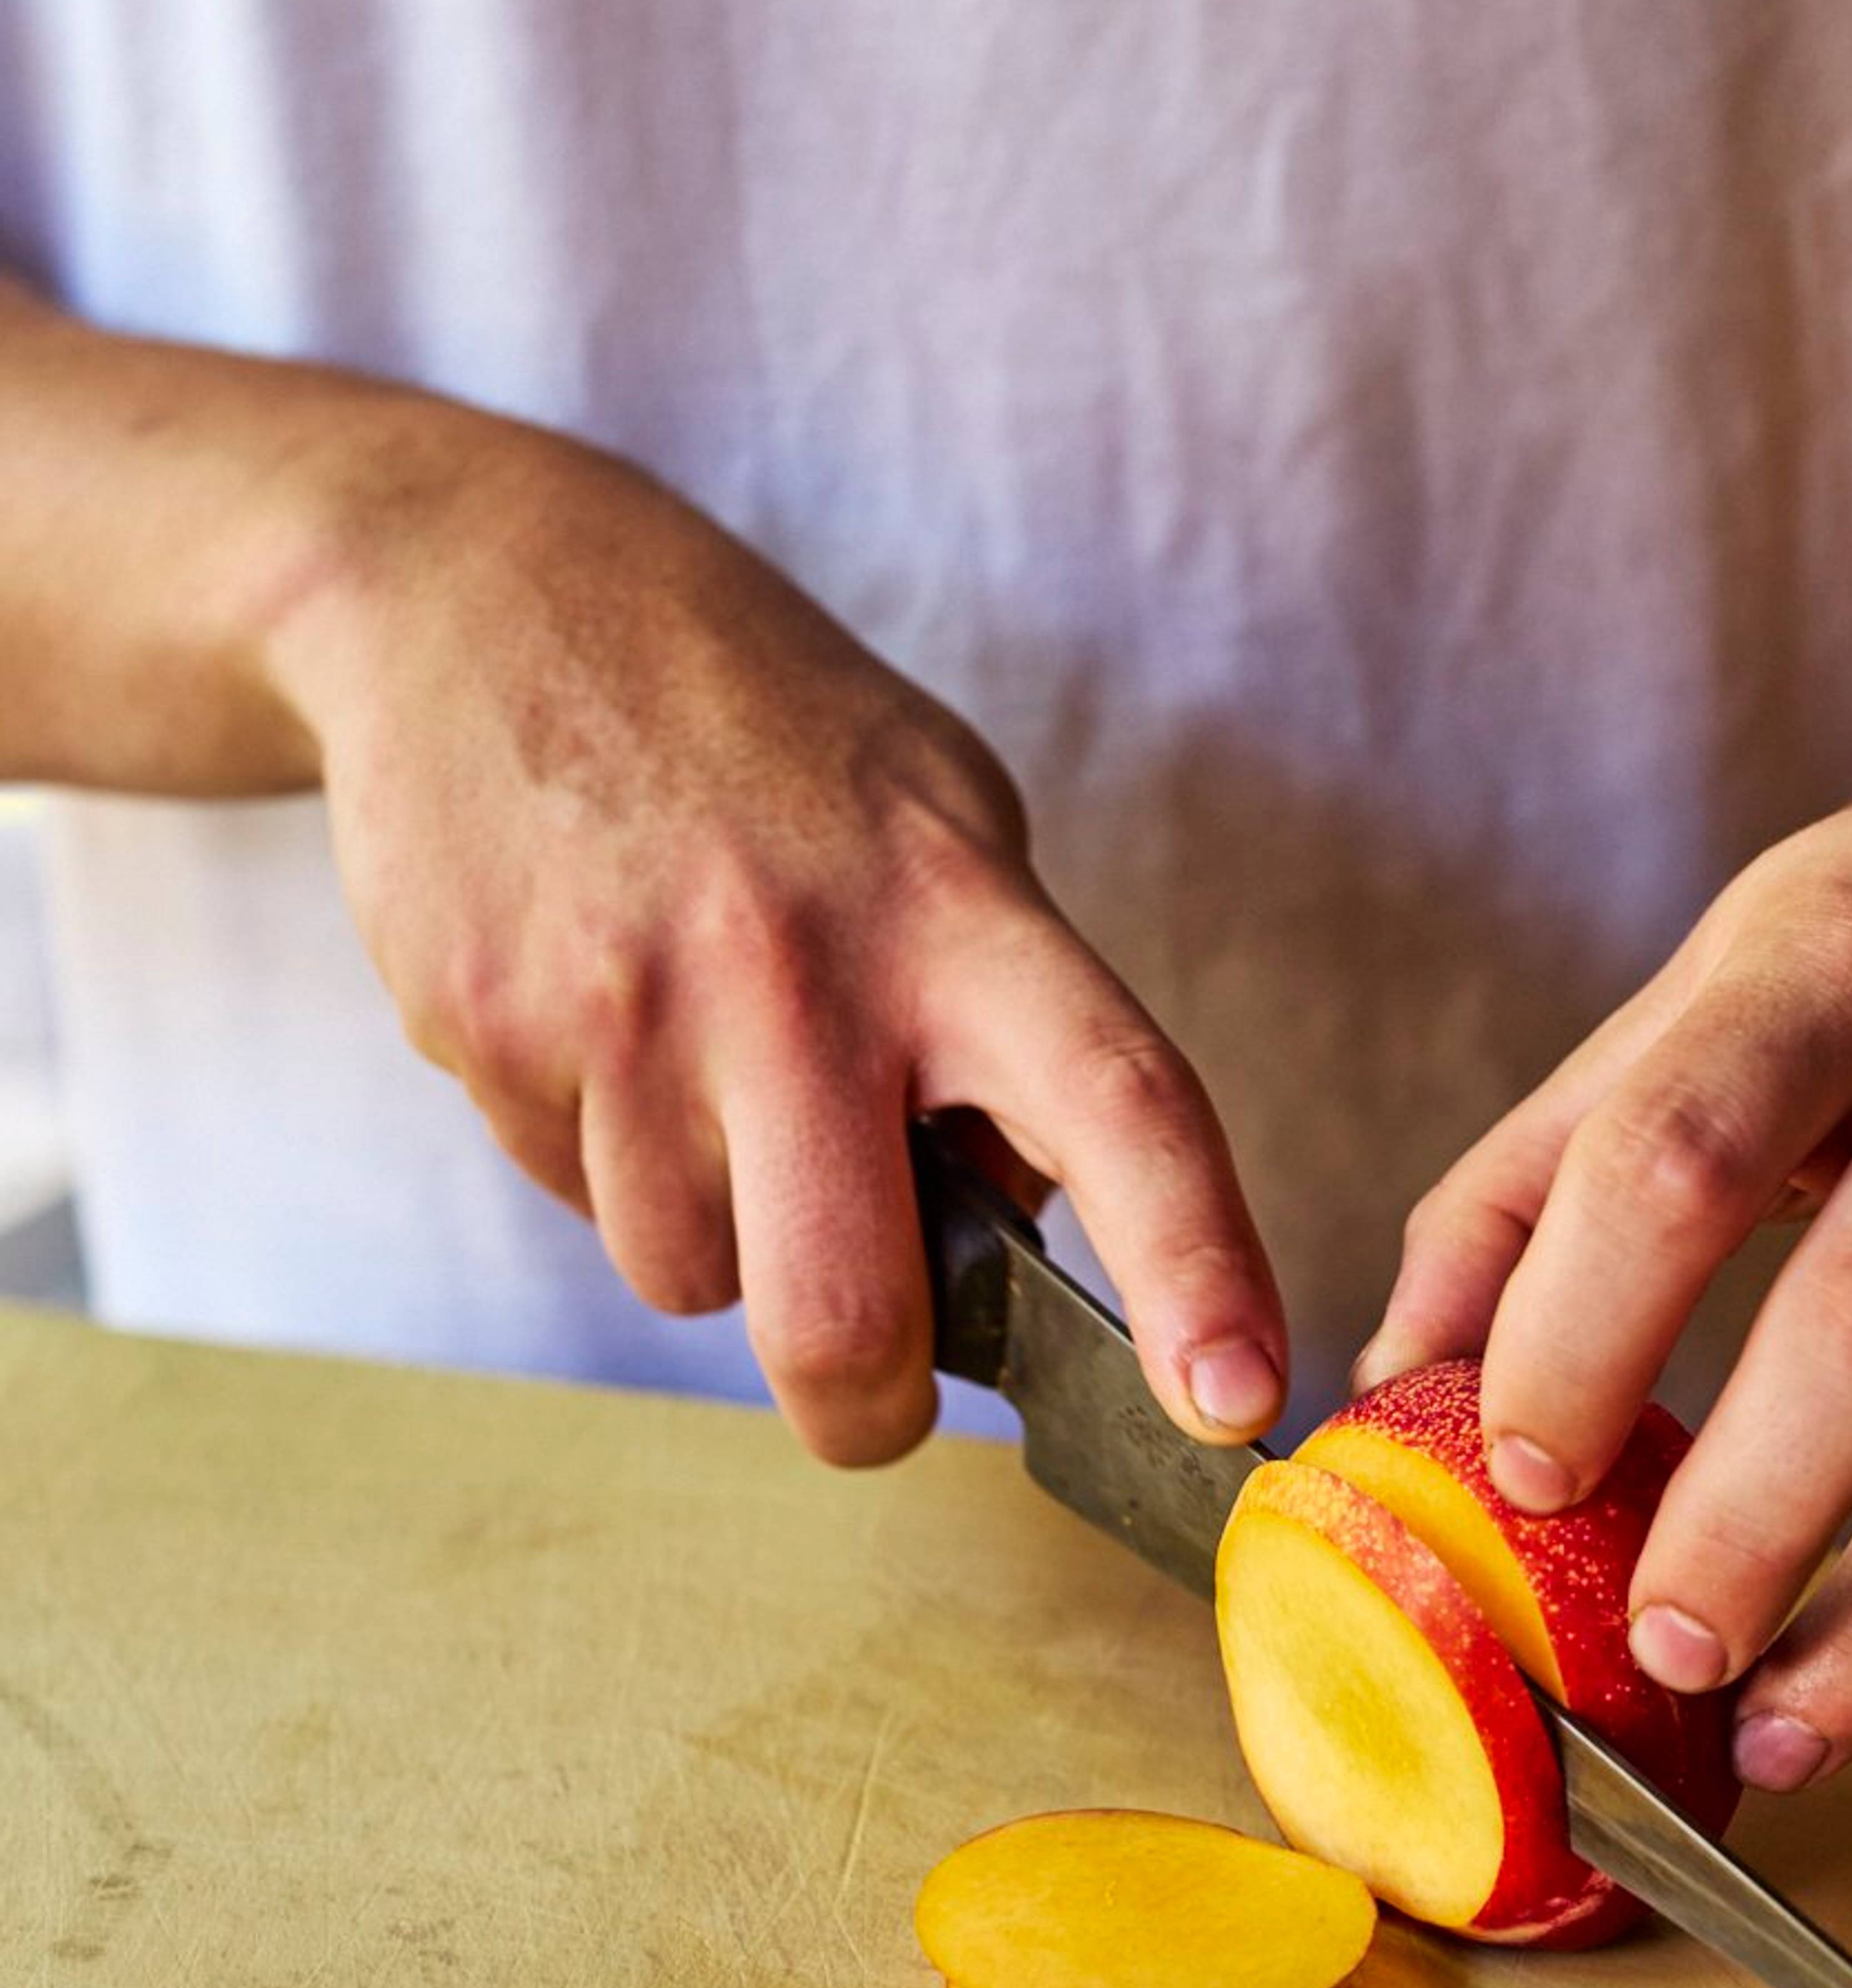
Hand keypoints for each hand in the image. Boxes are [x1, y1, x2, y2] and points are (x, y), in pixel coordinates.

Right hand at [268, 406, 1285, 1460]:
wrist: (481, 581)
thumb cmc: (760, 733)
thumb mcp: (936, 824)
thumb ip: (1005, 1031)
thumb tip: (1030, 1240)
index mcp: (953, 908)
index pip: (1119, 1104)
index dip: (1194, 1268)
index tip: (1234, 1406)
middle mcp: (796, 965)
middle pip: (843, 1316)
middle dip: (866, 1405)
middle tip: (875, 1388)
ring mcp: (624, 1002)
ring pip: (684, 1279)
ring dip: (711, 1236)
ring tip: (697, 1068)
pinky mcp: (485, 1026)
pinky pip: (573, 1197)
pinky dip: (601, 1157)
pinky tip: (598, 1015)